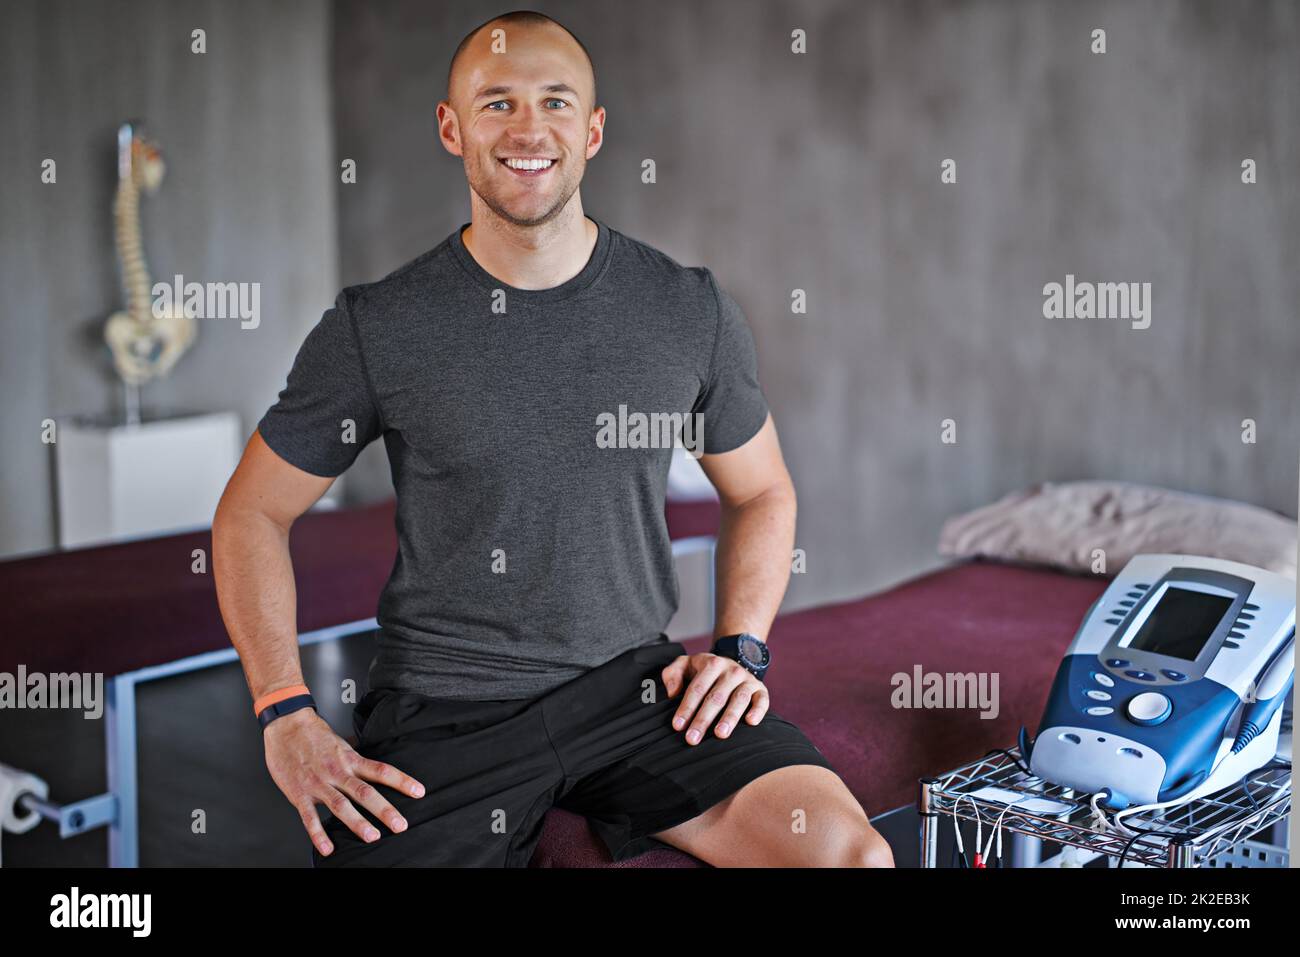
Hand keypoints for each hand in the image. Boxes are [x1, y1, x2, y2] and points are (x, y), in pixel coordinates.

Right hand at [262, 707, 425, 856]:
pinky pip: (309, 817)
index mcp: (350, 759)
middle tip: (400, 825)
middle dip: (384, 810)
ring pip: (341, 805)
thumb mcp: (341, 744)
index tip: (419, 792)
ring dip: (357, 822)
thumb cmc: (313, 735)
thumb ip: (355, 760)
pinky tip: (327, 848)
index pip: (382, 771)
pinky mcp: (299, 794)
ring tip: (372, 836)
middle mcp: (337, 772)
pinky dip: (318, 834)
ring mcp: (318, 784)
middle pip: (365, 792)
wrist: (286, 725)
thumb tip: (373, 768)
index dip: (402, 781)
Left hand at [661, 652, 768, 744]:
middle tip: (693, 739)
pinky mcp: (760, 689)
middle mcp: (731, 671)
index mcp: (711, 664)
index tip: (678, 726)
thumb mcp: (685, 665)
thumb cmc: (704, 672)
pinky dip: (758, 710)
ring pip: (739, 699)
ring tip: (720, 734)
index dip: (686, 708)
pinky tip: (750, 722)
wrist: (732, 664)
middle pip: (716, 697)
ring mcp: (747, 680)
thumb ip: (672, 674)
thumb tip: (671, 693)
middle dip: (703, 719)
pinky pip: (762, 700)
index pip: (697, 688)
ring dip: (729, 717)